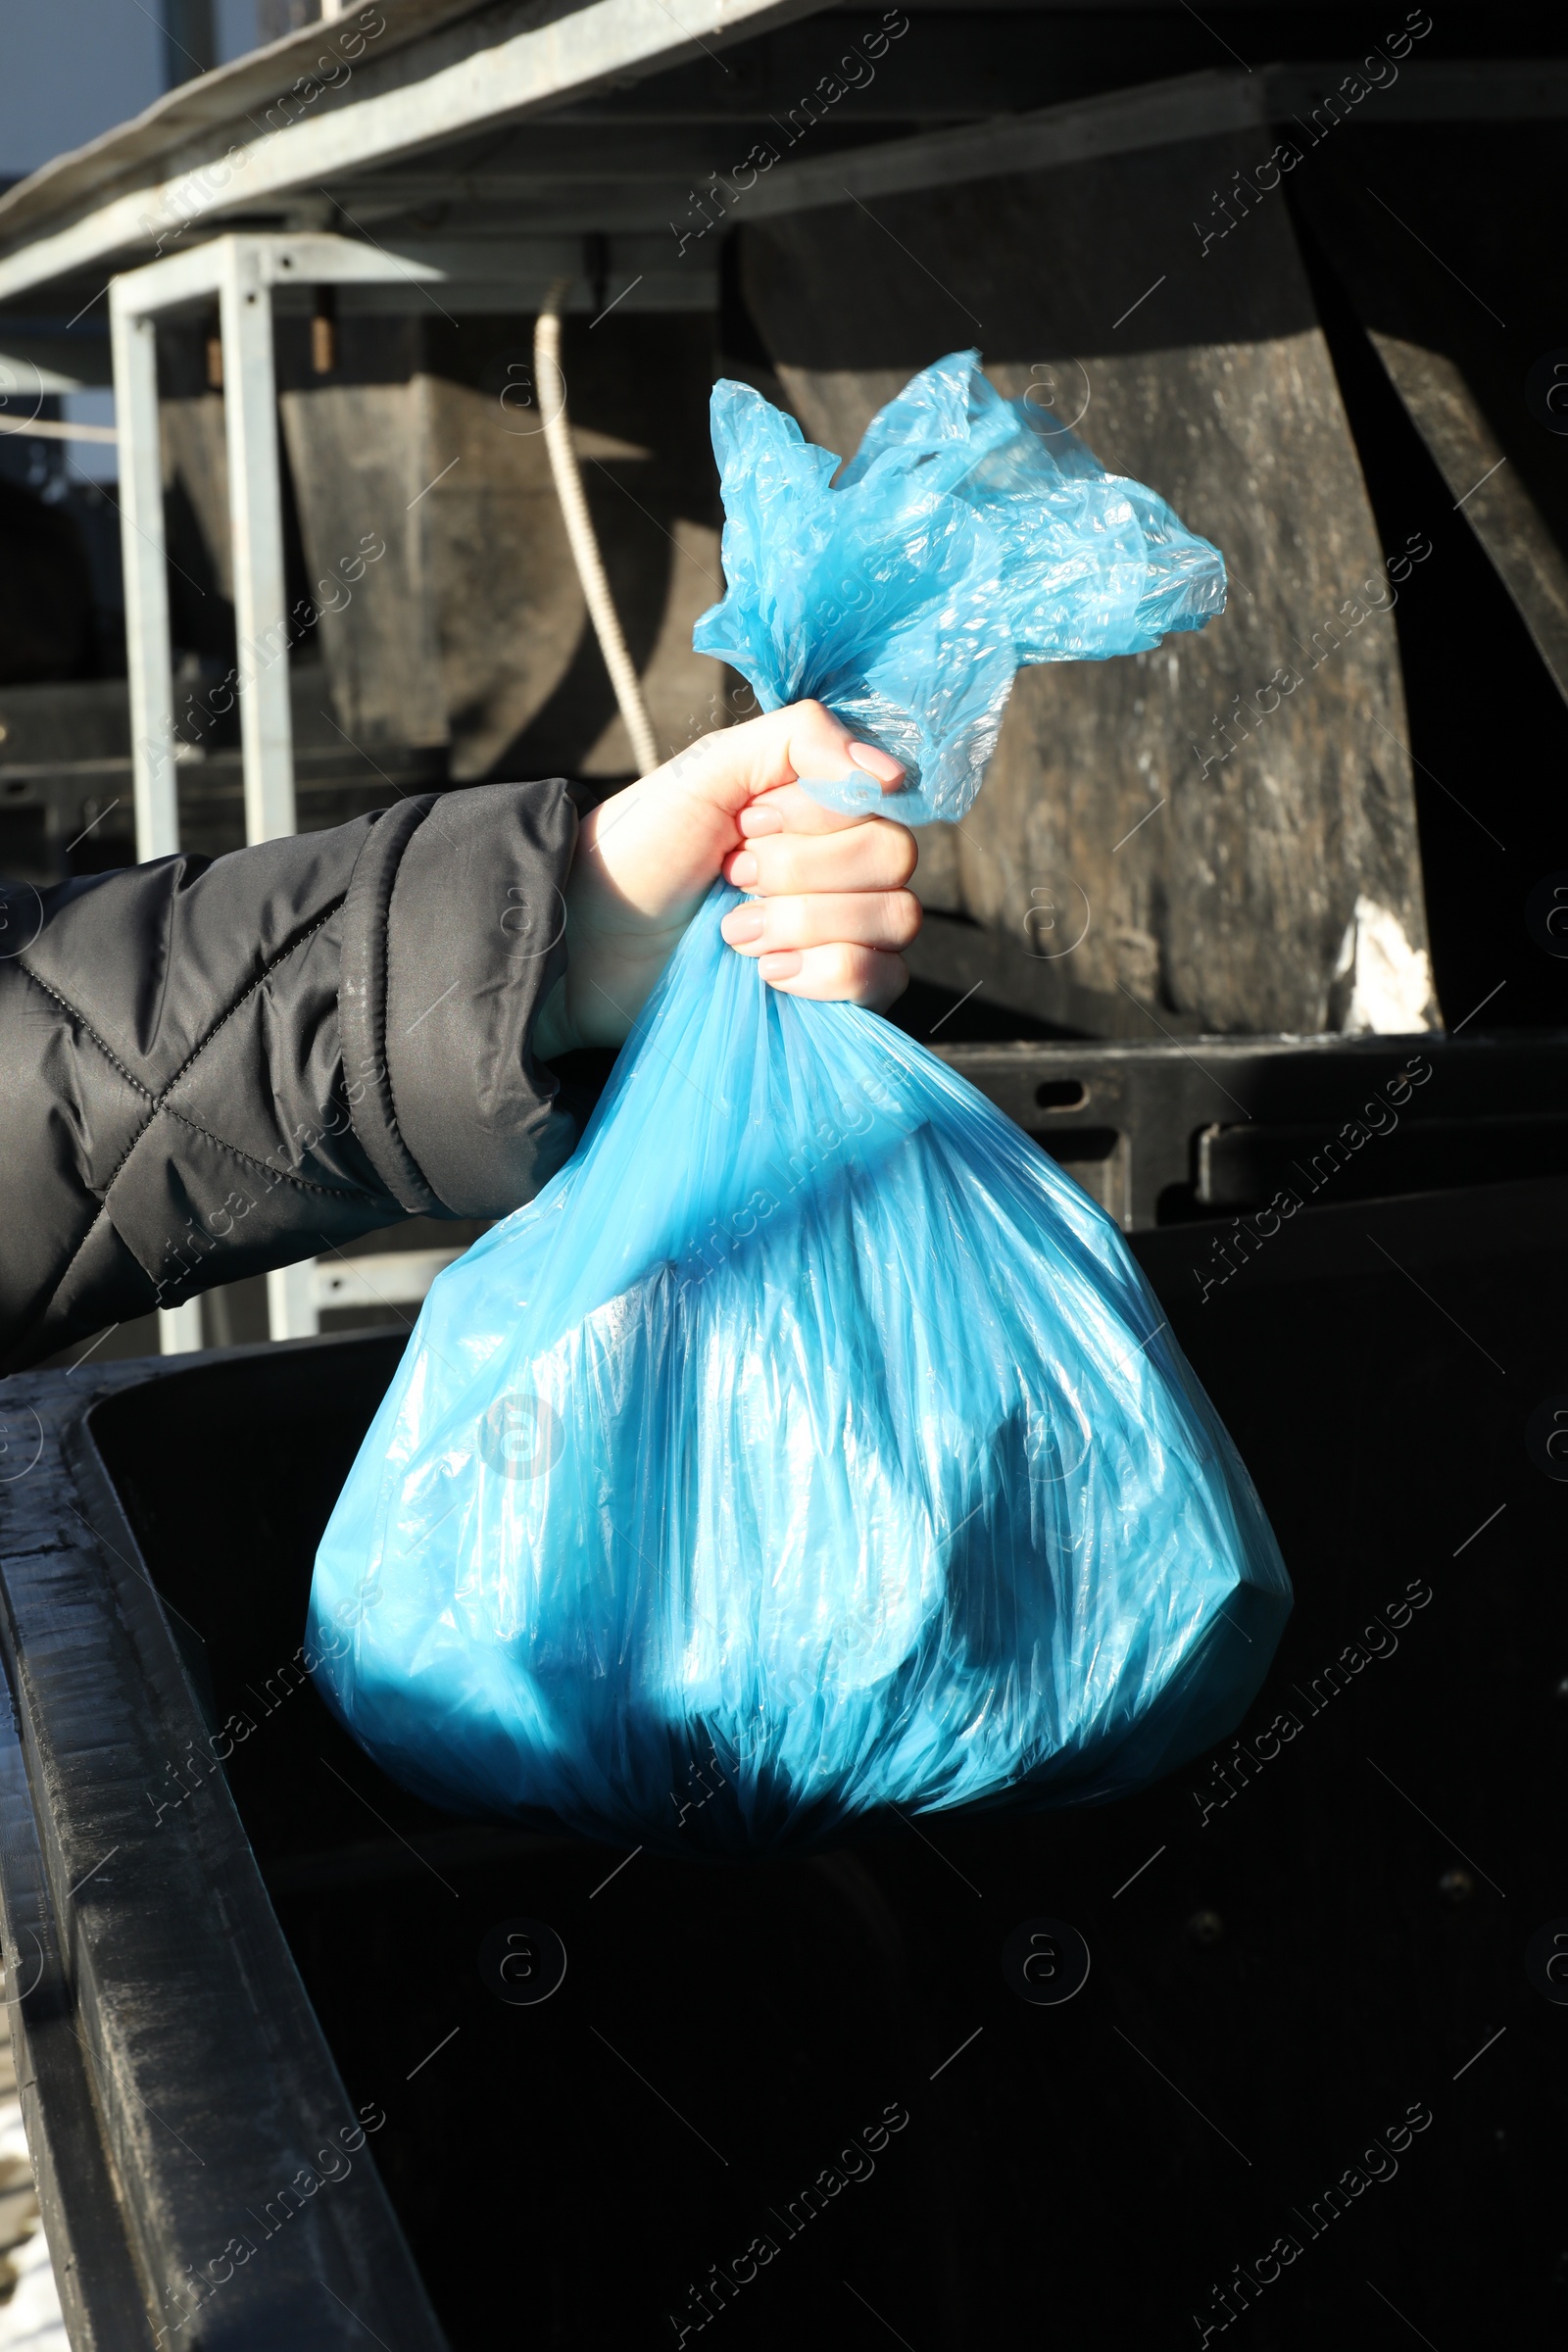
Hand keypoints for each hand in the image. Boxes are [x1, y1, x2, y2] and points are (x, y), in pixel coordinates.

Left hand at [534, 701, 920, 1055]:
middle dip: (802, 871)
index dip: (815, 814)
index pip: (882, 797)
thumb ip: (800, 739)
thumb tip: (894, 773)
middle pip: (894, 856)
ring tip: (735, 932)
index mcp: (820, 802)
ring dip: (805, 922)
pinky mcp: (838, 990)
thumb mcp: (708, 770)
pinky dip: (828, 974)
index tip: (746, 823)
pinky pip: (885, 979)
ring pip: (897, 918)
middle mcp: (845, 860)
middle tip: (731, 878)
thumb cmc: (640, 851)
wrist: (591, 944)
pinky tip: (768, 974)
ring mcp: (847, 928)